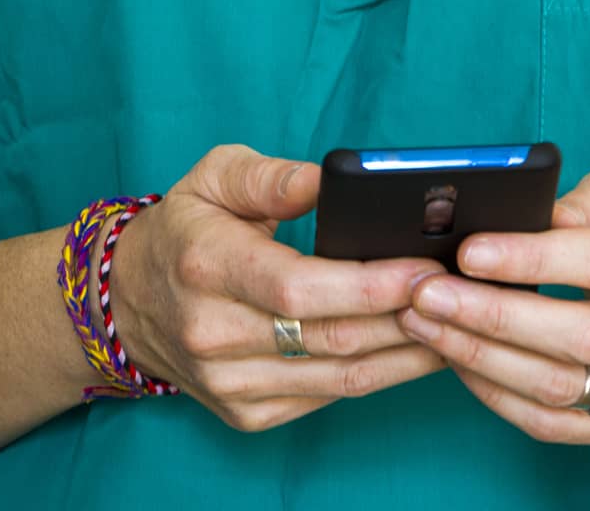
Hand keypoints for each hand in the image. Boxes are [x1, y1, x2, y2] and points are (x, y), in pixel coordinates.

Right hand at [109, 143, 448, 432]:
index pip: (298, 288)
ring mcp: (229, 383)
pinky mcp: (246, 414)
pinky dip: (379, 373)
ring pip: (338, 376)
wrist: (131, 300)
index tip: (424, 267)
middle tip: (459, 291)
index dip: (367, 285)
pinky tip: (414, 347)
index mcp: (206, 265)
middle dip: (404, 316)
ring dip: (405, 353)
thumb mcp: (215, 175)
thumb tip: (330, 179)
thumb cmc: (187, 227)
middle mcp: (213, 333)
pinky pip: (327, 397)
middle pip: (328, 337)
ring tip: (455, 320)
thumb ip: (272, 176)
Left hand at [395, 164, 589, 444]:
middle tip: (428, 293)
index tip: (468, 252)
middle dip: (492, 315)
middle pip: (577, 336)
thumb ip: (582, 201)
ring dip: (481, 356)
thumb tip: (523, 216)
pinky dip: (496, 394)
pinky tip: (457, 358)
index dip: (530, 259)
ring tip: (425, 322)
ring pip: (559, 386)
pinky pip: (554, 423)